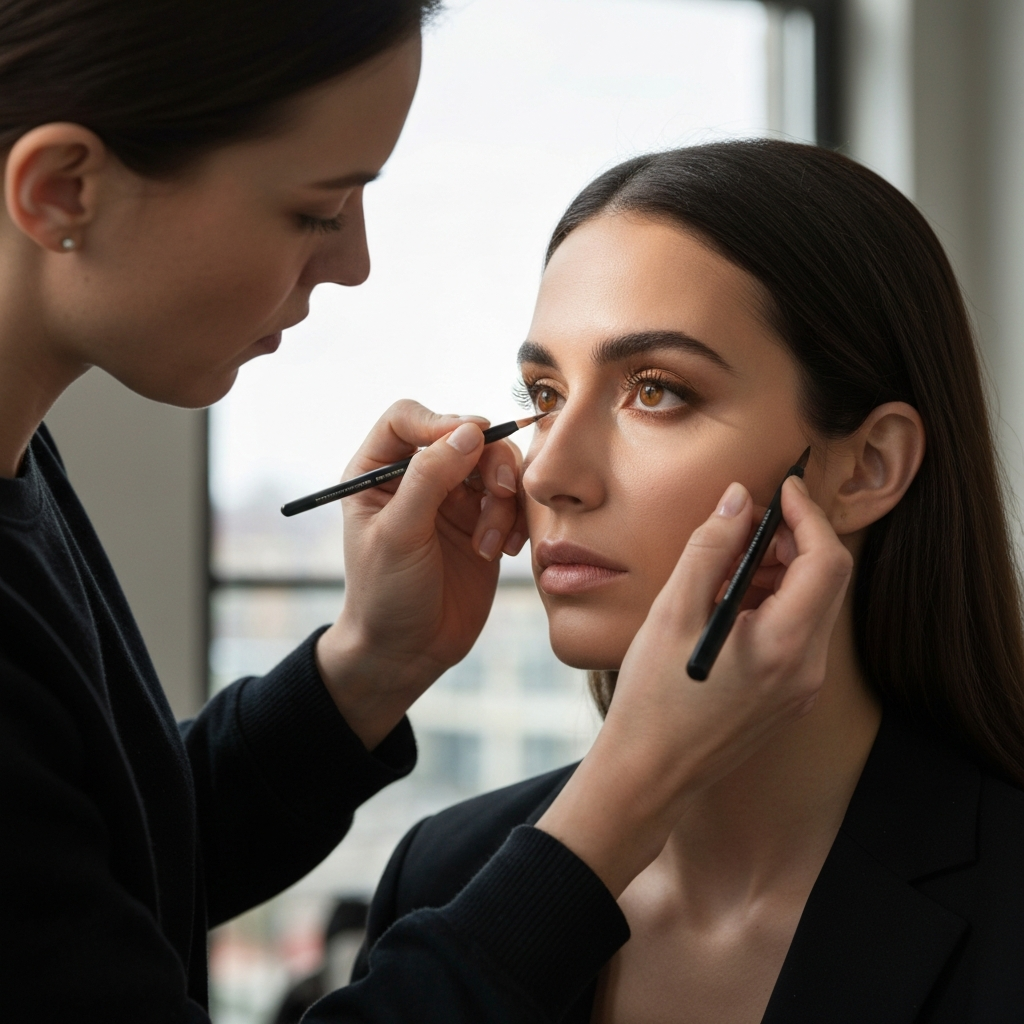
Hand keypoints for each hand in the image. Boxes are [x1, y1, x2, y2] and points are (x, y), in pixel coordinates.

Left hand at [315, 401, 525, 749]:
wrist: (407, 653)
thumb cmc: (385, 595)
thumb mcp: (399, 534)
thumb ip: (429, 478)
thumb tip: (468, 431)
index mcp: (377, 471)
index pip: (408, 418)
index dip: (440, 422)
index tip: (468, 441)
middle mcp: (416, 478)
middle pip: (464, 436)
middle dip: (488, 463)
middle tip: (499, 493)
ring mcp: (452, 501)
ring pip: (495, 467)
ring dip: (503, 500)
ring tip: (491, 543)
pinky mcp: (483, 525)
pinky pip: (512, 501)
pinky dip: (515, 520)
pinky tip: (505, 553)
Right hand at [537, 476, 852, 895]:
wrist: (648, 773)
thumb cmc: (652, 697)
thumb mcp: (673, 612)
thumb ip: (709, 548)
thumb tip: (739, 500)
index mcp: (784, 647)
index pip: (827, 561)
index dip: (809, 516)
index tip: (783, 489)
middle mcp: (806, 669)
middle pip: (827, 581)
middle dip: (795, 540)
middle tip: (748, 520)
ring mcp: (801, 687)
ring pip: (813, 606)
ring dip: (782, 570)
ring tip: (728, 560)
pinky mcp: (788, 697)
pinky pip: (796, 633)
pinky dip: (773, 601)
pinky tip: (729, 598)